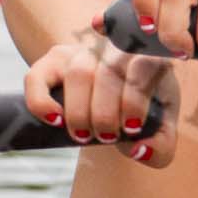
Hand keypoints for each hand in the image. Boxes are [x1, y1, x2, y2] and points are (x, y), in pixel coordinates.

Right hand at [23, 26, 175, 167]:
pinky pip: (37, 76)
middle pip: (107, 73)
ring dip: (80, 111)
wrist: (116, 97)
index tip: (131, 128)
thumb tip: (139, 150)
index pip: (142, 68)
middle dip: (105, 114)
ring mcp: (82, 52)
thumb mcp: (159, 130)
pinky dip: (41, 101)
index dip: (134, 102)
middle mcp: (114, 47)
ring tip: (84, 136)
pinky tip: (54, 119)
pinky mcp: (53, 61)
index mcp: (148, 57)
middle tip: (106, 137)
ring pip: (78, 73)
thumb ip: (160, 147)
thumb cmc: (142, 112)